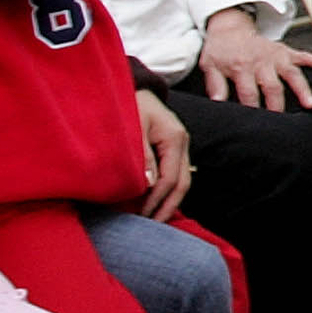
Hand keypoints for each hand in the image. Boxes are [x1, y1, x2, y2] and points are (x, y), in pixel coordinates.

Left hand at [135, 88, 192, 220]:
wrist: (132, 87)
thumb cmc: (129, 104)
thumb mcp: (132, 127)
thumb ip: (141, 155)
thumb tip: (149, 183)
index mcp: (175, 137)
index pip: (170, 178)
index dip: (156, 200)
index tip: (141, 216)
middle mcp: (182, 142)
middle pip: (182, 183)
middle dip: (168, 207)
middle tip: (152, 226)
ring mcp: (179, 145)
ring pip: (182, 180)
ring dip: (168, 201)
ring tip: (153, 219)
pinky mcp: (172, 147)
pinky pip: (174, 173)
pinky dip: (166, 190)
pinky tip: (155, 202)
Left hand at [197, 6, 311, 111]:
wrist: (229, 27)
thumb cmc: (220, 50)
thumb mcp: (209, 65)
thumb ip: (215, 84)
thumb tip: (217, 103)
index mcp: (241, 66)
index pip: (248, 93)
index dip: (252, 109)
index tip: (257, 123)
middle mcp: (261, 61)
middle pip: (272, 86)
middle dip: (278, 105)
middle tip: (283, 122)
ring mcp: (276, 56)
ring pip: (293, 73)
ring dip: (302, 89)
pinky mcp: (286, 51)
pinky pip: (306, 56)